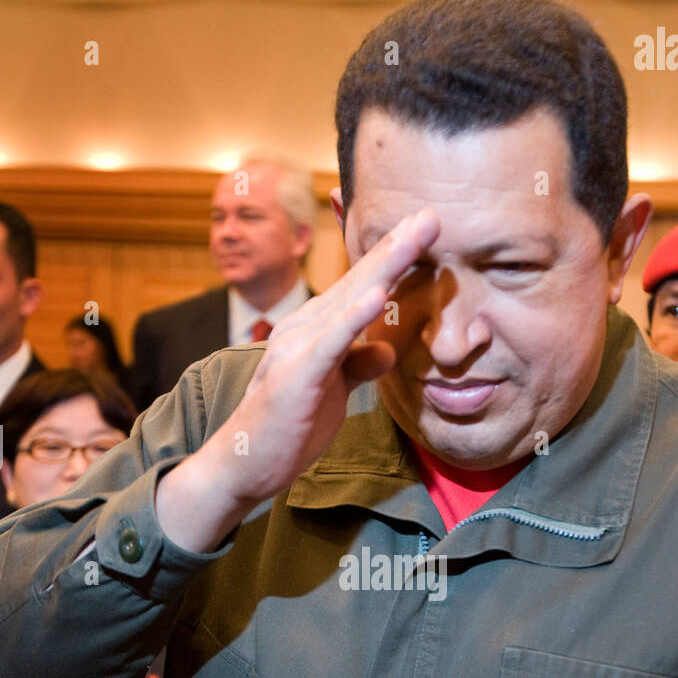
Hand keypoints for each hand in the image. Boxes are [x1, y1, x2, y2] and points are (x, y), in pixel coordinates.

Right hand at [155, 208, 441, 553]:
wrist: (245, 463)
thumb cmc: (288, 426)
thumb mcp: (335, 391)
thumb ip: (359, 365)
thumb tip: (388, 350)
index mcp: (317, 328)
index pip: (362, 285)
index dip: (394, 256)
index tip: (427, 227)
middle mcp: (306, 326)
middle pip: (360, 280)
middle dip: (397, 246)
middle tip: (432, 214)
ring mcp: (299, 347)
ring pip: (350, 300)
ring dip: (384, 266)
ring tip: (415, 237)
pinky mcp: (296, 375)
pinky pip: (332, 342)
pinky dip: (355, 317)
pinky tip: (378, 294)